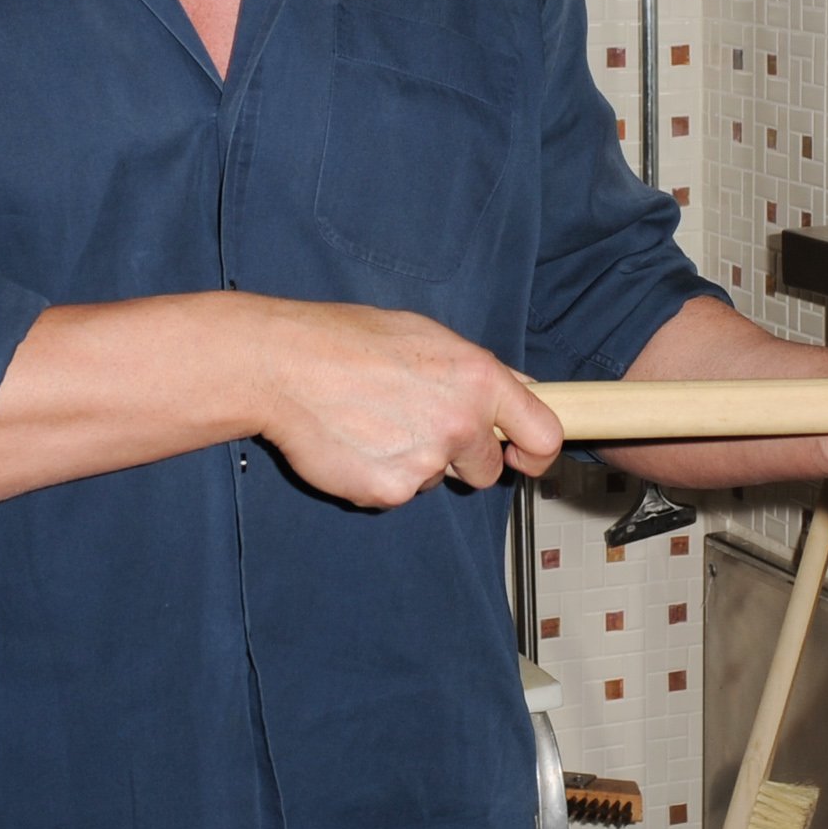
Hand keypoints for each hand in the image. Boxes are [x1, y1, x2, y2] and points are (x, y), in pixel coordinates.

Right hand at [244, 298, 563, 507]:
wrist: (282, 366)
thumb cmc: (346, 341)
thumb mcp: (426, 335)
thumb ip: (476, 370)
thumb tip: (519, 389)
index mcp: (479, 379)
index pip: (544, 434)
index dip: (537, 452)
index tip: (524, 456)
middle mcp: (462, 423)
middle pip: (488, 470)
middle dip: (462, 458)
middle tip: (417, 426)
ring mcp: (426, 462)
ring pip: (436, 479)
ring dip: (414, 462)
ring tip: (374, 422)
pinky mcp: (390, 491)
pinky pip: (397, 492)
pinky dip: (379, 475)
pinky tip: (355, 442)